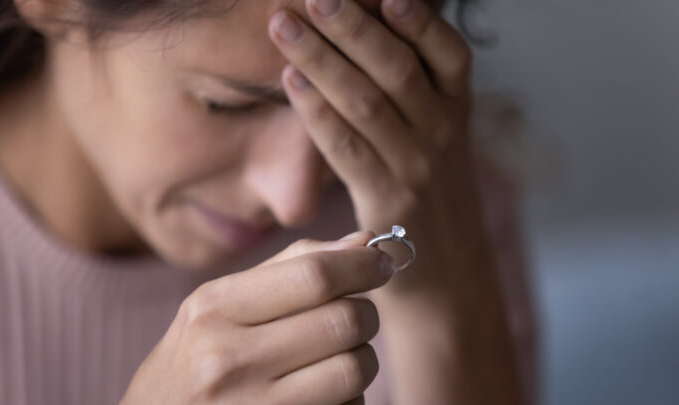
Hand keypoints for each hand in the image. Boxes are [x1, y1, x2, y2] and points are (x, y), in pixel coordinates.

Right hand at [121, 232, 390, 404]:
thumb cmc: (194, 361)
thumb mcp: (219, 306)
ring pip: (355, 369)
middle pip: (344, 320)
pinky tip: (321, 393)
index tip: (381, 262)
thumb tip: (364, 241)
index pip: (313, 275)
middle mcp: (229, 359)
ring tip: (336, 357)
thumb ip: (290, 268)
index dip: (362, 265)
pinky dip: (349, 396)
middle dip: (366, 312)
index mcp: (214, 309)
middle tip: (357, 314)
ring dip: (361, 358)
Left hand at [269, 0, 480, 294]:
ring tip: (286, 26)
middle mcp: (443, 135)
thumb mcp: (436, 141)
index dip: (418, 18)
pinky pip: (349, 150)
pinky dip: (318, 112)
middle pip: (398, 68)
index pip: (449, 53)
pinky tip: (291, 82)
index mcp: (457, 112)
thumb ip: (411, 96)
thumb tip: (364, 40)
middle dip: (353, 27)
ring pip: (369, 103)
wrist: (448, 279)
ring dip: (324, 60)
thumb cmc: (430, 199)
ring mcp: (418, 170)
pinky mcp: (389, 205)